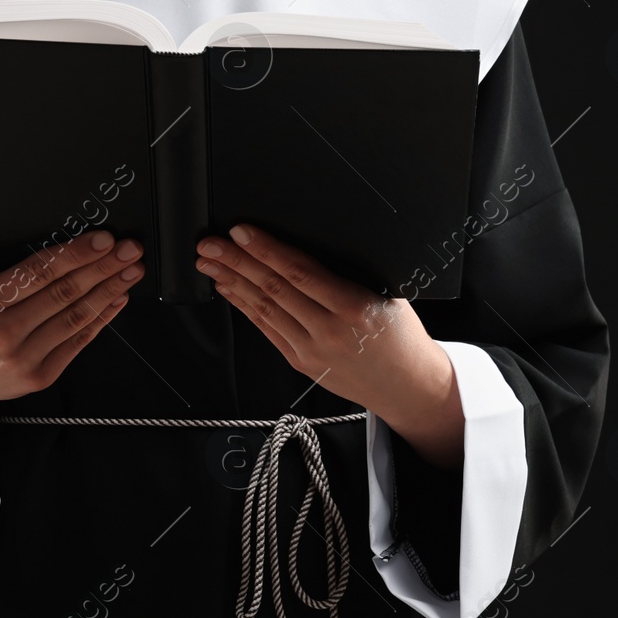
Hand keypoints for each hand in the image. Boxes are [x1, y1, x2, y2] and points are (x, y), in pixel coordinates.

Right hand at [0, 230, 145, 463]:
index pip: (40, 271)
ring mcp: (23, 358)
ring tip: (130, 272)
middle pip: (65, 293)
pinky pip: (78, 342)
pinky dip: (101, 318)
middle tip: (129, 250)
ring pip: (76, 317)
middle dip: (103, 267)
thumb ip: (14, 276)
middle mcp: (3, 332)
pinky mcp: (38, 377)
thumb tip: (67, 252)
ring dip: (109, 291)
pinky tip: (116, 299)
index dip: (77, 253)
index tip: (104, 240)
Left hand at [194, 223, 464, 468]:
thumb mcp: (389, 295)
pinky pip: (267, 329)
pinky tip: (229, 289)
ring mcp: (311, 350)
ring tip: (209, 262)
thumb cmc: (401, 337)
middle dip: (236, 262)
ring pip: (264, 309)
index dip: (267, 250)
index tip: (242, 231)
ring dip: (232, 282)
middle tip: (210, 243)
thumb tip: (308, 244)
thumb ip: (351, 274)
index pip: (300, 272)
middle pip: (273, 289)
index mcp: (354, 308)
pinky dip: (244, 306)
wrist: (407, 386)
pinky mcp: (301, 363)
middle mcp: (329, 331)